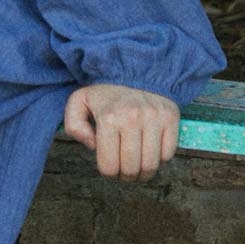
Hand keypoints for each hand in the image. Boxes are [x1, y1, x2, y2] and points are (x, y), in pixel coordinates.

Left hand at [64, 83, 179, 180]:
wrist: (132, 67)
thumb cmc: (105, 91)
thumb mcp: (79, 102)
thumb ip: (74, 126)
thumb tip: (93, 146)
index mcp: (108, 118)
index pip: (109, 167)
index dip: (108, 173)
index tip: (109, 166)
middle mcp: (133, 118)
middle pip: (132, 170)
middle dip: (126, 176)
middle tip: (123, 169)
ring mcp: (154, 118)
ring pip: (151, 166)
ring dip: (143, 172)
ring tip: (136, 163)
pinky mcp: (170, 117)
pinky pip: (168, 154)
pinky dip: (159, 157)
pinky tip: (149, 147)